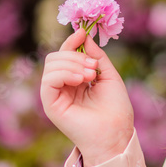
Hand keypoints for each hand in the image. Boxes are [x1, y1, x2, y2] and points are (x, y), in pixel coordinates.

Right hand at [40, 28, 134, 165]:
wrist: (116, 134)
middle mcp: (62, 87)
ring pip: (51, 65)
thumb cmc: (116, 109)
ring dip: (73, 64)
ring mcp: (55, 96)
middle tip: (93, 68)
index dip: (72, 41)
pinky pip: (48, 80)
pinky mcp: (50, 105)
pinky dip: (65, 73)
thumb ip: (96, 56)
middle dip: (75, 55)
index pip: (65, 54)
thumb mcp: (108, 75)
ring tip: (91, 76)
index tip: (82, 32)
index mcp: (75, 80)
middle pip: (56, 57)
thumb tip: (83, 34)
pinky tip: (81, 80)